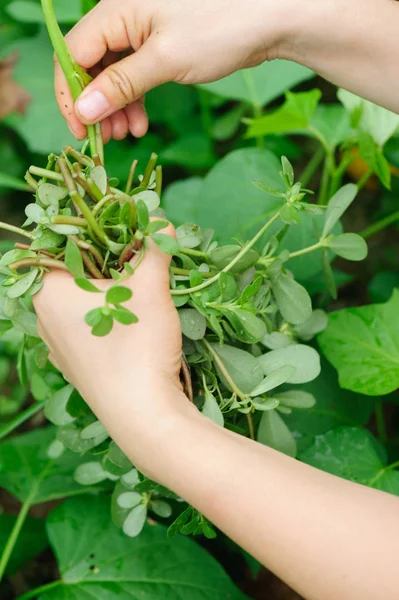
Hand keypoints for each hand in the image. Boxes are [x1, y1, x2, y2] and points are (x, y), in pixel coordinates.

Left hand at [33, 223, 193, 468]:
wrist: (143, 415)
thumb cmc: (138, 345)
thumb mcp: (152, 287)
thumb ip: (154, 248)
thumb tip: (161, 220)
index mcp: (48, 292)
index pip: (60, 244)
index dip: (93, 231)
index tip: (123, 228)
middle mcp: (43, 319)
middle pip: (71, 274)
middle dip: (104, 262)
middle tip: (136, 256)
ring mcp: (57, 347)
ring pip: (78, 304)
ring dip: (105, 292)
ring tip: (137, 289)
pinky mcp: (73, 368)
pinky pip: (84, 330)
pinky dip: (104, 319)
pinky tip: (129, 324)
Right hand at [56, 0, 292, 140]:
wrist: (269, 20)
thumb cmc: (219, 30)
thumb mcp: (165, 60)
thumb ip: (121, 85)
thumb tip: (84, 110)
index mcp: (117, 9)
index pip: (74, 53)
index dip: (72, 94)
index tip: (80, 129)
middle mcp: (123, 17)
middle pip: (92, 65)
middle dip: (97, 105)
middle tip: (106, 138)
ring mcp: (142, 31)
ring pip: (113, 74)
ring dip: (116, 108)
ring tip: (128, 135)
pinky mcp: (160, 45)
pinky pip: (134, 75)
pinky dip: (135, 101)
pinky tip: (141, 124)